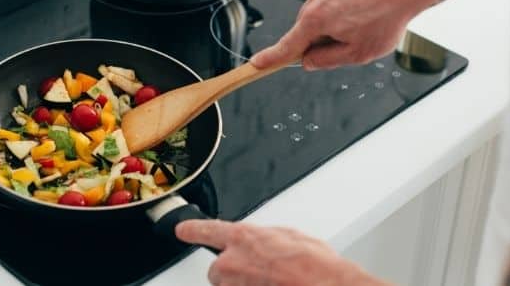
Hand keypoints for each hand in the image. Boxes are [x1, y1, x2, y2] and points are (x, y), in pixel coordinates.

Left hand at [176, 219, 389, 285]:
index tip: (182, 230)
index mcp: (244, 238)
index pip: (207, 230)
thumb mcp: (289, 236)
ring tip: (271, 282)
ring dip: (243, 285)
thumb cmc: (315, 265)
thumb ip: (265, 238)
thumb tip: (262, 242)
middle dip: (231, 271)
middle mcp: (233, 263)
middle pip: (216, 269)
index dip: (192, 230)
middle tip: (257, 272)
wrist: (327, 285)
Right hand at [250, 0, 448, 70]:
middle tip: (353, 44)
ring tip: (365, 25)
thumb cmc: (387, 16)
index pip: (287, 46)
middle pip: (306, 33)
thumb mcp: (357, 53)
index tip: (256, 65)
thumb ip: (327, 60)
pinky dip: (344, 14)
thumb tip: (310, 61)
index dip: (270, 59)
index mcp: (315, 20)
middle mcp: (314, 0)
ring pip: (321, 20)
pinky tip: (367, 14)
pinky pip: (331, 6)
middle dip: (323, 44)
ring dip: (336, 28)